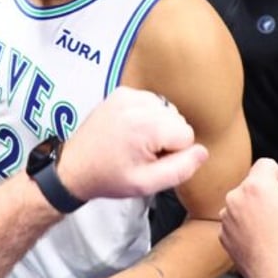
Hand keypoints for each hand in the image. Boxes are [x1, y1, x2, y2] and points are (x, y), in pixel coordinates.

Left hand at [56, 87, 207, 201]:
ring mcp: (128, 95)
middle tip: (141, 155)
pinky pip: (151, 103)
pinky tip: (130, 132)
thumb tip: (202, 151)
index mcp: (146, 125)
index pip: (187, 135)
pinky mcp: (121, 93)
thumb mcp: (147, 184)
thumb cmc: (108, 177)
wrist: (75, 166)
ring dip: (157, 127)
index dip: (174, 154)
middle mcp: (138, 104)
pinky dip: (147, 117)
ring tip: (134, 144)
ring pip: (166, 111)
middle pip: (178, 120)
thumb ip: (181, 169)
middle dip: (166, 139)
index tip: (151, 162)